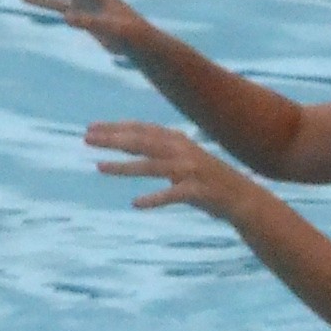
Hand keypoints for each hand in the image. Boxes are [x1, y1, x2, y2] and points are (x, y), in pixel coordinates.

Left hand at [93, 118, 263, 224]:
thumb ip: (158, 149)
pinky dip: (155, 198)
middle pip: (142, 142)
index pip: (141, 130)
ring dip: (124, 167)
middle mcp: (184, 151)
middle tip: (86, 139)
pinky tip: (136, 203)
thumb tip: (125, 140)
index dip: (115, 127)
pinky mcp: (199, 191)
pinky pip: (173, 194)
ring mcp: (192, 170)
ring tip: (99, 167)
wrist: (245, 200)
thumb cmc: (207, 179)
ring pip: (152, 166)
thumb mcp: (182, 158)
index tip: (90, 127)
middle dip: (113, 139)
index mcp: (179, 140)